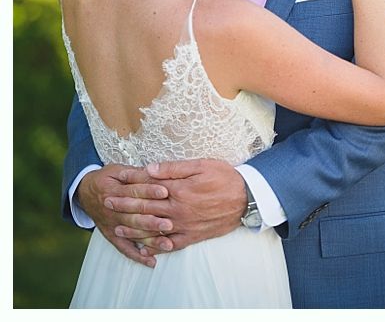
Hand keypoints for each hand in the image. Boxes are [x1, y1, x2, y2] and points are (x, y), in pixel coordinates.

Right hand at [77, 165, 169, 266]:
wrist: (84, 192)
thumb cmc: (107, 178)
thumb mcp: (116, 170)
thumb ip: (134, 172)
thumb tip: (152, 170)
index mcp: (113, 191)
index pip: (133, 191)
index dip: (149, 191)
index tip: (165, 191)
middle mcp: (112, 210)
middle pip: (133, 216)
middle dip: (152, 221)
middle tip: (169, 224)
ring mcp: (112, 225)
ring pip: (132, 234)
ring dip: (149, 241)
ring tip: (167, 245)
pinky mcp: (111, 235)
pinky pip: (124, 248)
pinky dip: (137, 256)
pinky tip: (152, 262)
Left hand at [104, 159, 244, 253]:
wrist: (247, 198)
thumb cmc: (225, 177)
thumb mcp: (202, 165)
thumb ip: (174, 168)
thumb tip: (151, 168)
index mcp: (178, 190)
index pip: (147, 188)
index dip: (129, 185)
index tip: (114, 184)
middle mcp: (177, 210)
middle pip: (145, 208)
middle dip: (124, 206)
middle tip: (107, 204)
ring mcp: (183, 225)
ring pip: (152, 229)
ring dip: (133, 228)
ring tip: (117, 227)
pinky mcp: (191, 236)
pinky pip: (169, 245)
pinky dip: (154, 248)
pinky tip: (143, 248)